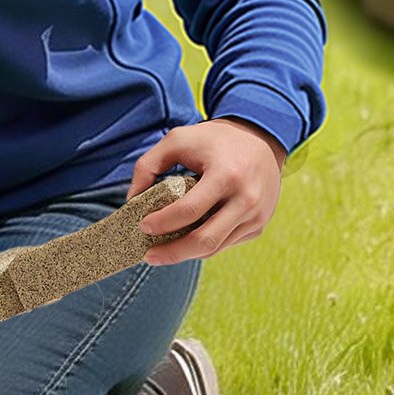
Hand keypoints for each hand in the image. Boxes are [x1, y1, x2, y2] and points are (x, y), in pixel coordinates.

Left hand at [127, 117, 286, 266]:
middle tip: (148, 256)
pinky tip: (185, 242)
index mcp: (226, 175)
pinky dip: (203, 246)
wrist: (262, 138)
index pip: (189, 210)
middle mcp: (246, 199)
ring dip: (186, 254)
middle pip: (205, 240)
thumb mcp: (177, 140)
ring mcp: (256, 215)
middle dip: (172, 253)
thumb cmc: (214, 140)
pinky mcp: (259, 224)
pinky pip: (226, 243)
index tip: (143, 226)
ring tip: (161, 252)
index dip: (163, 222)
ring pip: (215, 247)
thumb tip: (132, 199)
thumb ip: (148, 165)